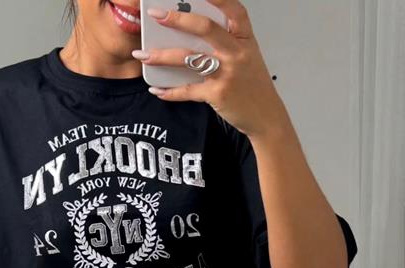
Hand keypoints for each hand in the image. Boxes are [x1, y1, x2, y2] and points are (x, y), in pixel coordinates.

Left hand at [133, 0, 291, 139]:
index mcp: (244, 39)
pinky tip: (157, 89)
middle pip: (205, 29)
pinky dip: (170, 91)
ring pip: (189, 59)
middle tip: (156, 15)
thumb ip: (226, 42)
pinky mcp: (217, 94)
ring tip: (142, 55)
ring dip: (162, 56)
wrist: (266, 116)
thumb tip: (189, 31)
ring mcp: (227, 73)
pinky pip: (188, 90)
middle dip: (178, 19)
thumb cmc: (252, 85)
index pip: (233, 9)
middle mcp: (236, 53)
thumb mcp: (246, 57)